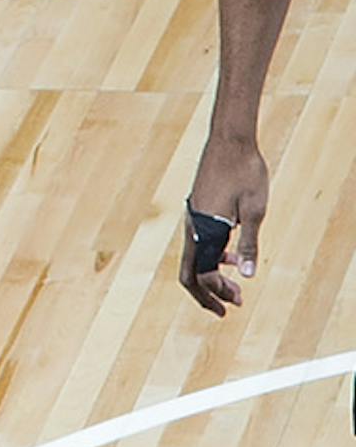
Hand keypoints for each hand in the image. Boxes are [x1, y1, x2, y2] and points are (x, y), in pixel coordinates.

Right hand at [179, 132, 268, 315]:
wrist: (230, 138)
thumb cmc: (245, 171)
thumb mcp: (255, 211)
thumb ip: (249, 245)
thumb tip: (247, 276)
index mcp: (205, 230)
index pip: (205, 274)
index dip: (219, 292)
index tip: (237, 302)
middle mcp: (193, 227)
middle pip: (191, 274)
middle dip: (209, 294)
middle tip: (230, 307)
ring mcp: (192, 219)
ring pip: (195, 259)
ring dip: (212, 277)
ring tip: (234, 287)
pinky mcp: (197, 211)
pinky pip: (199, 245)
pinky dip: (212, 259)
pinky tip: (231, 256)